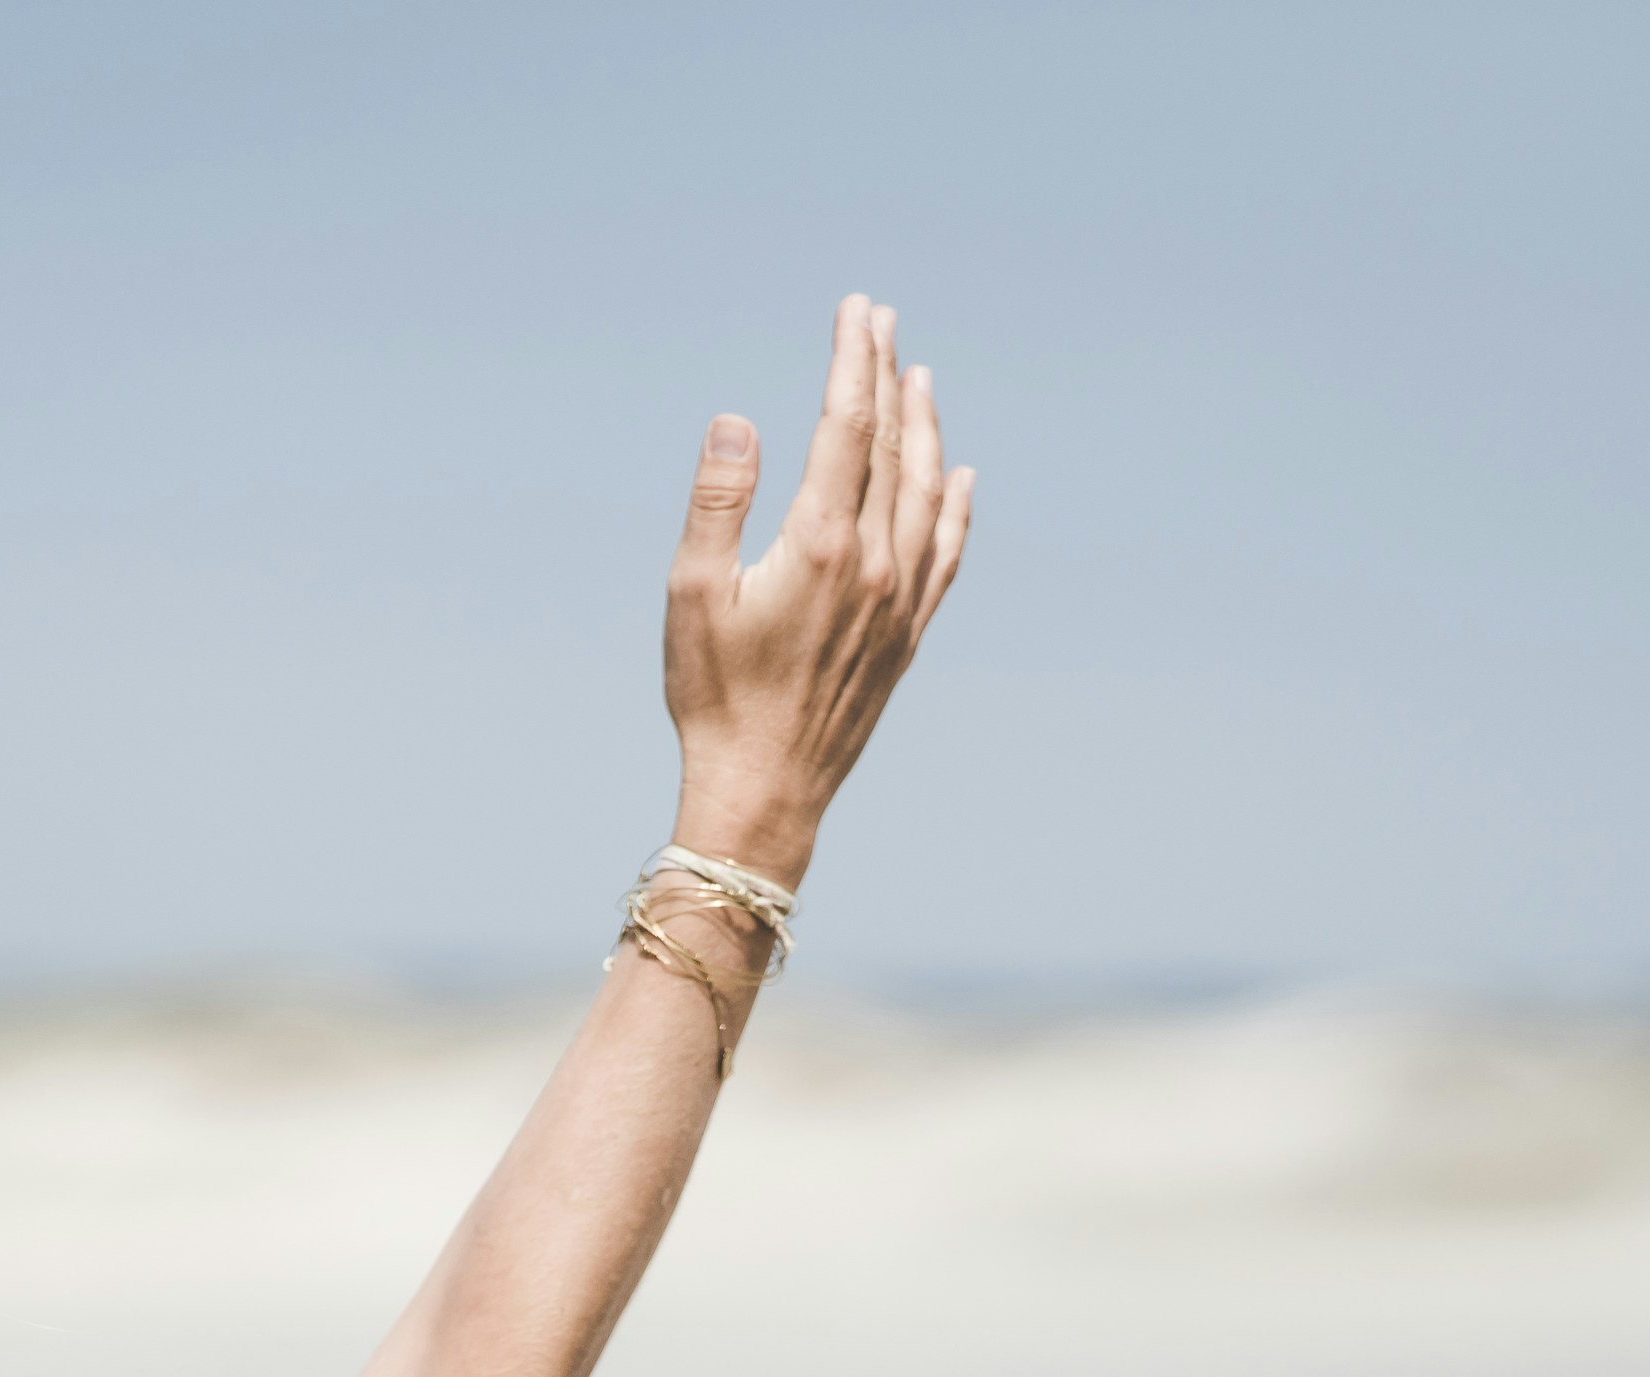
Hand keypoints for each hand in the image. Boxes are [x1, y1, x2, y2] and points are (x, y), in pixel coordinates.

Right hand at [659, 295, 971, 885]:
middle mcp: (876, 562)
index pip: (847, 425)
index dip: (853, 360)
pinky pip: (947, 551)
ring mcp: (902, 599)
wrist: (765, 792)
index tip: (856, 312)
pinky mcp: (910, 634)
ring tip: (919, 377)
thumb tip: (735, 420)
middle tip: (881, 322)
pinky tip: (959, 478)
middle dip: (886, 375)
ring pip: (926, 488)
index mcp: (822, 543)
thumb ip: (716, 502)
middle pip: (892, 444)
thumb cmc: (714, 696)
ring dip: (924, 426)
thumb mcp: (690, 594)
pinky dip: (955, 505)